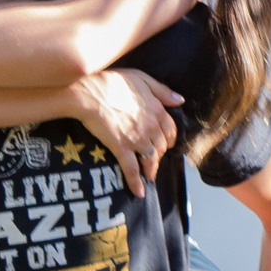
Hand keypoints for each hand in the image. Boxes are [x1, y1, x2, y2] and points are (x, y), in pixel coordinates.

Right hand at [68, 69, 181, 198]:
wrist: (91, 92)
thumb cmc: (114, 81)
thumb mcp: (141, 78)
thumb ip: (162, 90)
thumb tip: (180, 101)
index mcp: (156, 109)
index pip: (170, 129)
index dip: (169, 138)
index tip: (165, 143)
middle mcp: (150, 126)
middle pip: (161, 146)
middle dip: (160, 154)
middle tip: (155, 158)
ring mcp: (136, 139)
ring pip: (151, 159)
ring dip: (151, 170)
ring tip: (149, 176)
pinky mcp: (121, 148)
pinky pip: (131, 170)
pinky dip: (135, 183)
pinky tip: (138, 192)